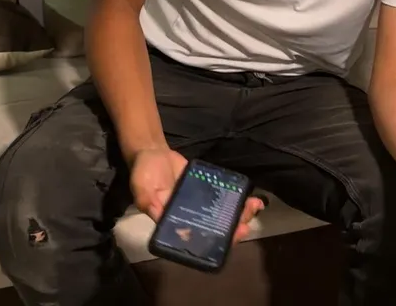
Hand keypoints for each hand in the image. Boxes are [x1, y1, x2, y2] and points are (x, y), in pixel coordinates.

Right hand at [127, 148, 265, 242]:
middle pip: (214, 230)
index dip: (212, 243)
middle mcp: (189, 218)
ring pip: (222, 215)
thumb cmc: (143, 174)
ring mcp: (200, 204)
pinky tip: (251, 197)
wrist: (152, 152)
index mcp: (173, 224)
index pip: (195, 240)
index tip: (228, 239)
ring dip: (239, 214)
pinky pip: (224, 197)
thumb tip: (160, 217)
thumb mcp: (142, 189)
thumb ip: (149, 202)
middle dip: (232, 229)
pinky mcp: (208, 190)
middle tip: (245, 225)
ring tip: (253, 208)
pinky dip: (238, 198)